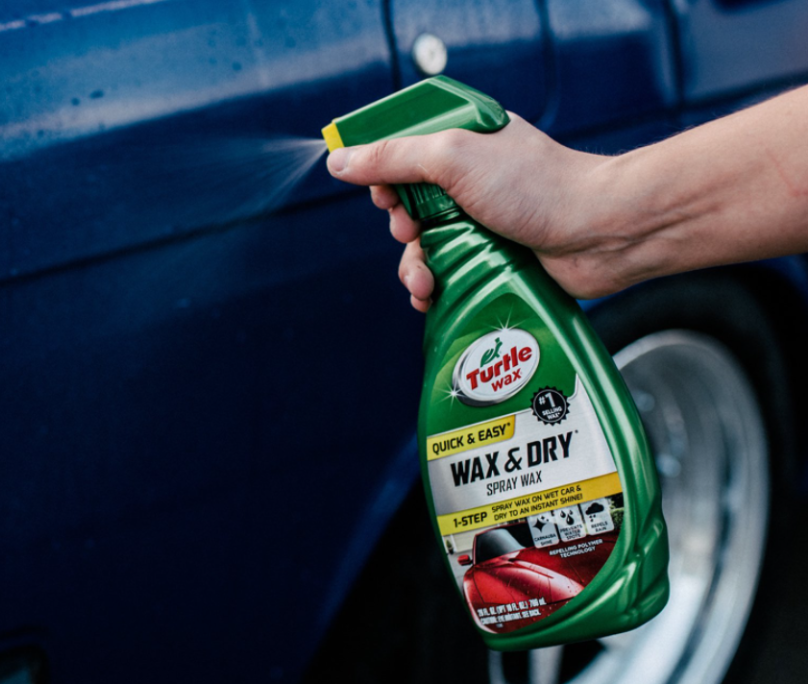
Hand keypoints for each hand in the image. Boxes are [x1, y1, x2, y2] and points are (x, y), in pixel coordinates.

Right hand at [326, 115, 626, 308]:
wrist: (600, 232)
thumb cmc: (538, 186)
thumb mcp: (454, 158)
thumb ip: (393, 158)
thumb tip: (339, 160)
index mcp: (462, 141)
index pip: (402, 150)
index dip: (381, 174)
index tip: (381, 195)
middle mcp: (470, 179)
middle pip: (406, 204)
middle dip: (399, 226)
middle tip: (410, 232)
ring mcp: (482, 221)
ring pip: (423, 246)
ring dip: (413, 266)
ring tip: (424, 280)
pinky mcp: (492, 259)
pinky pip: (446, 275)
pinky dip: (432, 288)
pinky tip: (431, 298)